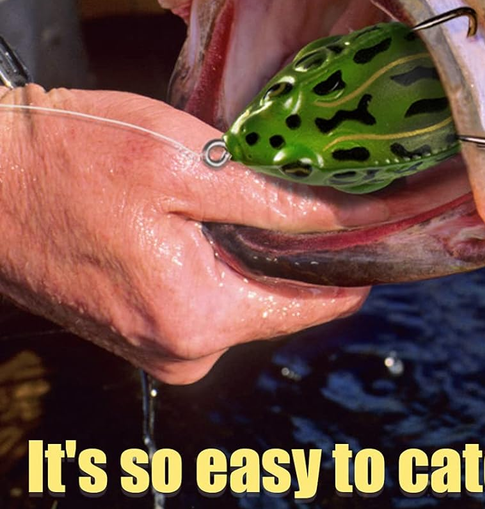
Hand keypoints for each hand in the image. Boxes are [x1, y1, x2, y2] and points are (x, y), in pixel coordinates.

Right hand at [0, 85, 368, 383]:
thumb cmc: (73, 158)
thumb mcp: (187, 166)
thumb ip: (276, 203)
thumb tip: (352, 217)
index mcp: (200, 319)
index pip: (317, 306)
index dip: (357, 261)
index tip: (387, 218)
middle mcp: (182, 351)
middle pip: (283, 300)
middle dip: (310, 248)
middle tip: (329, 185)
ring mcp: (155, 344)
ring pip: (247, 295)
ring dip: (266, 248)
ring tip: (276, 188)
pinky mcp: (136, 326)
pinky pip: (209, 294)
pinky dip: (227, 257)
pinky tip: (225, 212)